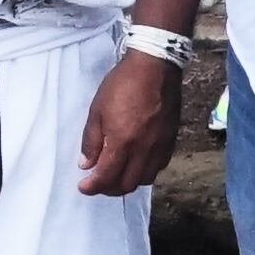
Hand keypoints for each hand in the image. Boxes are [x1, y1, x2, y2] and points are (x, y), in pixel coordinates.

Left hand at [79, 50, 181, 195]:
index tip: (83, 187)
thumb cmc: (122, 83)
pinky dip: (145, 171)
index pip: (106, 177)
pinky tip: (137, 162)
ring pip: (145, 179)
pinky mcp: (171, 139)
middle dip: (109, 189)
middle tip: (98, 182)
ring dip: (128, 182)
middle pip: (127, 185)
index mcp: (123, 141)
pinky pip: (159, 166)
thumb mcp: (97, 109)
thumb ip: (91, 140)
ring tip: (117, 173)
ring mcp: (160, 146)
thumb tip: (86, 164)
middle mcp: (143, 149)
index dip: (92, 187)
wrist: (155, 66)